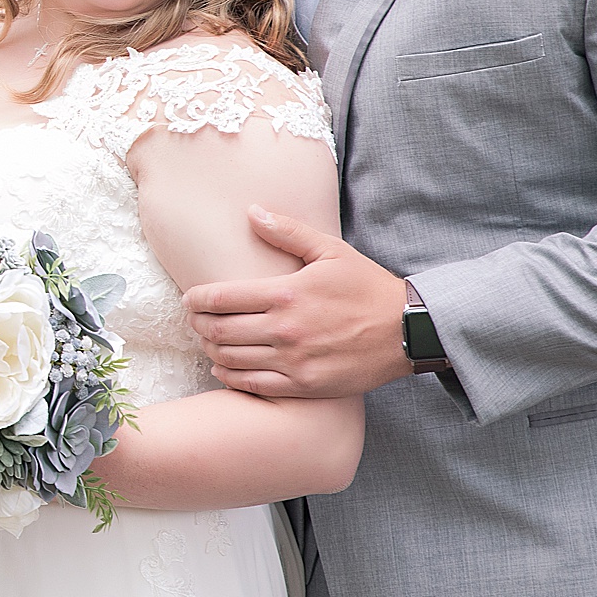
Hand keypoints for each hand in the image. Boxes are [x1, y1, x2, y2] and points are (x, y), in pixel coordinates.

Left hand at [179, 206, 411, 397]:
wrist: (407, 331)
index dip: (196, 300)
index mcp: (286, 293)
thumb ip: (287, 231)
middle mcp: (285, 329)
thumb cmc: (367, 287)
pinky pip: (254, 385)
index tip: (189, 299)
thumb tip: (251, 211)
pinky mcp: (305, 385)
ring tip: (206, 341)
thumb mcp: (331, 250)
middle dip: (197, 325)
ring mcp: (294, 360)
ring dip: (209, 350)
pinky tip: (222, 368)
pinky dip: (230, 377)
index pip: (221, 298)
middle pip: (219, 330)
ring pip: (231, 359)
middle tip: (193, 320)